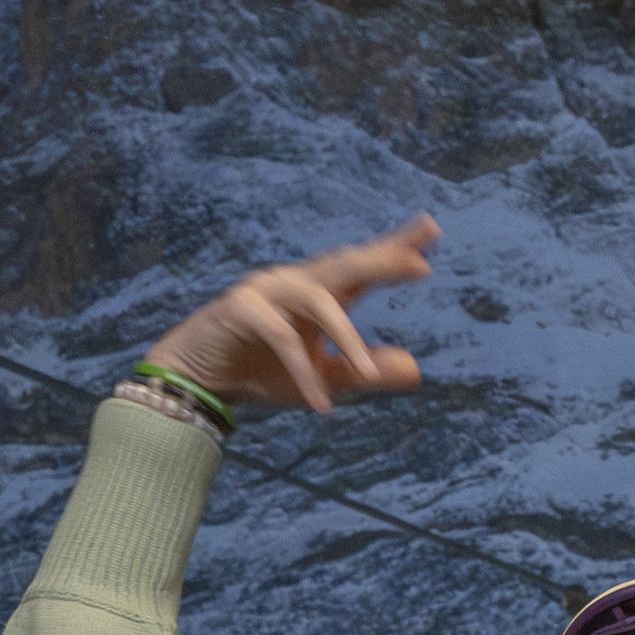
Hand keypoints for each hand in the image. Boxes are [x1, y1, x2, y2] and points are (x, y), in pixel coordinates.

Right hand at [143, 217, 435, 412]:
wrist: (202, 382)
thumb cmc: (265, 373)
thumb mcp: (326, 380)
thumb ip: (366, 373)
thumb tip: (417, 369)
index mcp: (322, 292)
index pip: (364, 267)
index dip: (396, 248)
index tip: (432, 231)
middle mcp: (298, 282)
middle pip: (347, 265)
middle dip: (382, 260)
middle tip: (418, 262)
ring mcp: (268, 289)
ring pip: (317, 300)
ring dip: (345, 338)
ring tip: (366, 374)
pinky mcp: (241, 307)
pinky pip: (282, 337)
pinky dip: (303, 371)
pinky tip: (320, 403)